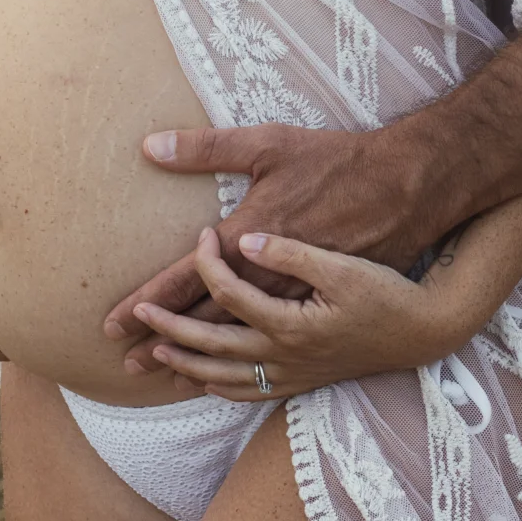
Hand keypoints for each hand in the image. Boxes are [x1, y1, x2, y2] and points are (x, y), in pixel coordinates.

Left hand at [102, 117, 444, 359]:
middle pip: (205, 327)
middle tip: (124, 360)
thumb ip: (209, 148)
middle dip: (162, 342)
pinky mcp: (323, 315)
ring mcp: (300, 309)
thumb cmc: (339, 162)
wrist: (409, 195)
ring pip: (238, 351)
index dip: (146, 302)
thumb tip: (150, 146)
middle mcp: (272, 287)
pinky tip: (229, 376)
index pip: (187, 282)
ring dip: (195, 362)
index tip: (112, 323)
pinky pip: (274, 356)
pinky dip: (241, 371)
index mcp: (252, 244)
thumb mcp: (272, 143)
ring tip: (164, 372)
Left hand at [129, 226, 466, 401]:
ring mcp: (293, 372)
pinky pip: (250, 392)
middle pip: (212, 345)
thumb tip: (244, 239)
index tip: (201, 235)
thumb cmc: (386, 289)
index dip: (207, 263)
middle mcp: (285, 353)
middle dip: (171, 330)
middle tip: (138, 318)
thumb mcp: (343, 263)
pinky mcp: (303, 380)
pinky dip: (221, 387)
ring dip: (187, 365)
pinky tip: (206, 381)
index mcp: (290, 320)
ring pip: (226, 376)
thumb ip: (292, 251)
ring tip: (157, 355)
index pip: (229, 293)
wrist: (423, 330)